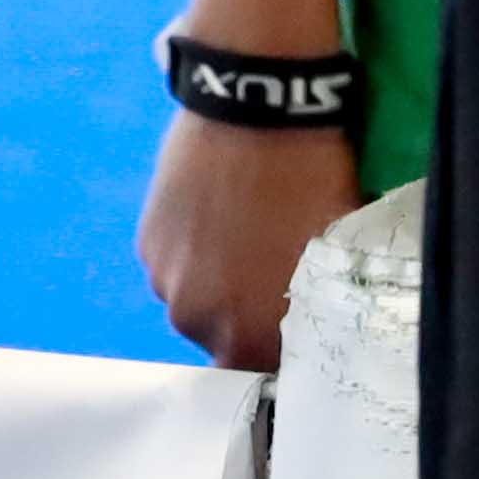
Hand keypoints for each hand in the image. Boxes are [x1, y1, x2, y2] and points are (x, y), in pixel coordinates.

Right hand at [135, 111, 363, 374]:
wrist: (257, 109)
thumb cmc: (310, 183)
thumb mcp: (332, 253)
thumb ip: (315, 305)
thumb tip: (315, 321)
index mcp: (249, 334)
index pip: (264, 370)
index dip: (281, 345)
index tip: (294, 314)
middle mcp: (197, 320)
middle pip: (222, 336)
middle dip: (244, 310)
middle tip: (269, 263)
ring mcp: (165, 279)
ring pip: (194, 298)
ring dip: (213, 279)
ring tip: (240, 231)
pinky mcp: (146, 241)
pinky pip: (172, 263)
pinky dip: (190, 248)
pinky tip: (214, 211)